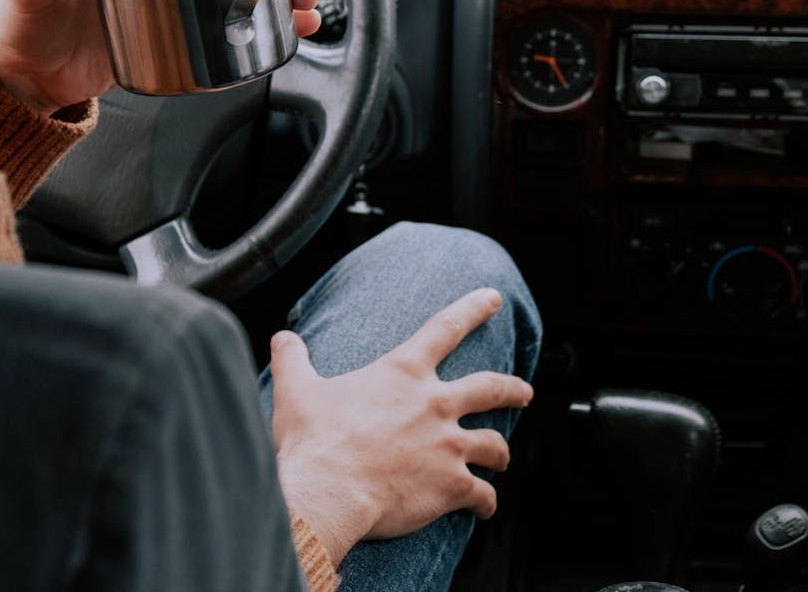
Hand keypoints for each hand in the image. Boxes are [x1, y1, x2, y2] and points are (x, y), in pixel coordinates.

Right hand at [269, 288, 532, 566]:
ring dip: (500, 452)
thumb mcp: (296, 390)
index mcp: (403, 374)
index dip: (471, 309)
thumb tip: (282, 339)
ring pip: (494, 444)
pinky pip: (483, 495)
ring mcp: (449, 445)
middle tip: (526, 391)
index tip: (492, 298)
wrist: (329, 491)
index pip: (444, 329)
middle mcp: (435, 404)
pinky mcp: (453, 485)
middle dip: (513, 389)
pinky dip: (487, 502)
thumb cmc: (314, 442)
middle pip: (491, 388)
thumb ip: (293, 359)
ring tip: (502, 459)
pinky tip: (485, 509)